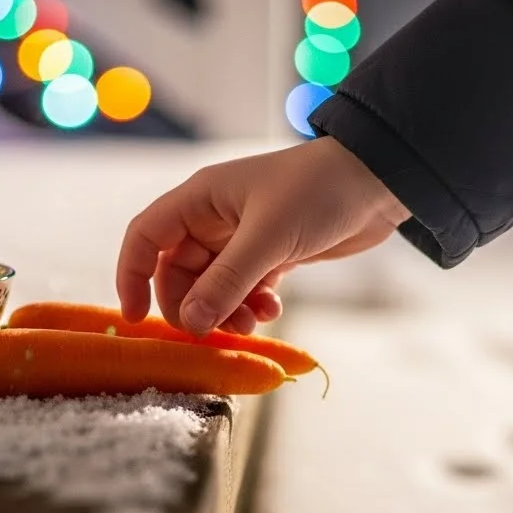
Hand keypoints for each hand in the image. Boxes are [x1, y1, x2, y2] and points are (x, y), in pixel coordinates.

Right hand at [115, 136, 409, 335]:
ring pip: (213, 287)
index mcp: (200, 198)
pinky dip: (251, 306)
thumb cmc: (318, 192)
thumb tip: (189, 323)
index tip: (136, 317)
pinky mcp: (271, 254)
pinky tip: (272, 311)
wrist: (380, 181)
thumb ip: (227, 283)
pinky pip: (244, 290)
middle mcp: (214, 217)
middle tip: (209, 331)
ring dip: (224, 311)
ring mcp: (242, 237)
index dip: (132, 276)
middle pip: (177, 272)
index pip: (145, 237)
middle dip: (191, 305)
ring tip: (250, 324)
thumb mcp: (268, 239)